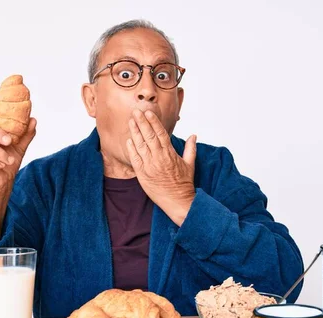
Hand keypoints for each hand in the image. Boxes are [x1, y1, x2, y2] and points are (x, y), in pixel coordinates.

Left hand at [126, 109, 196, 225]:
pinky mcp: (142, 174)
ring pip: (140, 145)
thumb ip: (190, 148)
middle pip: (148, 136)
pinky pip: (135, 159)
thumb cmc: (184, 184)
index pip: (161, 134)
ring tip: (130, 121)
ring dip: (135, 132)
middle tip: (136, 111)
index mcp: (170, 154)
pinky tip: (128, 140)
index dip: (154, 122)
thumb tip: (193, 135)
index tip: (148, 112)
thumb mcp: (190, 164)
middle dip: (142, 122)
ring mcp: (149, 166)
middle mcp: (159, 158)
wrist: (177, 201)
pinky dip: (131, 149)